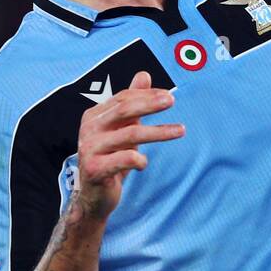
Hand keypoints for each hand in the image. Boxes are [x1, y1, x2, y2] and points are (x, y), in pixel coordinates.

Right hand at [75, 71, 183, 218]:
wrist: (93, 196)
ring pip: (130, 135)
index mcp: (95, 116)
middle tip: (172, 100)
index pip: (123, 98)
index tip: (168, 95)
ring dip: (158, 132)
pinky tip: (144, 163)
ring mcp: (90, 149)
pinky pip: (125, 159)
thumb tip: (144, 75)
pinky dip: (139, 160)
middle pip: (124, 110)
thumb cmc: (110, 158)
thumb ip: (132, 103)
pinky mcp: (95, 169)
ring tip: (181, 130)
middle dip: (150, 104)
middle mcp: (89, 129)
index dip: (146, 95)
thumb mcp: (123, 129)